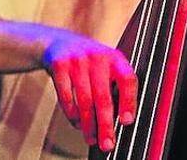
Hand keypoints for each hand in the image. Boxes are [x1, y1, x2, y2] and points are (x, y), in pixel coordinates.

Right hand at [43, 31, 136, 152]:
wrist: (57, 41)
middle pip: (104, 97)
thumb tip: (120, 121)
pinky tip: (77, 123)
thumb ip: (115, 87)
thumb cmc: (89, 63)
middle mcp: (97, 57)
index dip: (129, 102)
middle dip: (105, 125)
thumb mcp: (106, 66)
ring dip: (88, 125)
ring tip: (91, 138)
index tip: (126, 122)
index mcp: (115, 58)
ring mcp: (77, 60)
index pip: (128, 80)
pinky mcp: (59, 65)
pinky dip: (72, 115)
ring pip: (84, 101)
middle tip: (107, 144)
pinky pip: (66, 98)